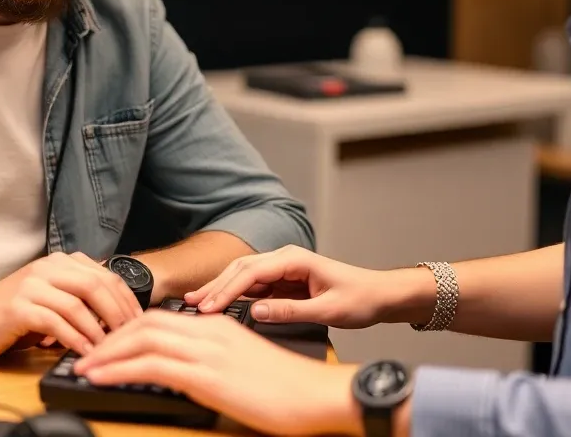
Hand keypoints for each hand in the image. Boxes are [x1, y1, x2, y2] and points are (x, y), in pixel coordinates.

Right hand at [0, 252, 142, 363]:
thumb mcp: (48, 300)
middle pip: (97, 285)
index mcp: (59, 262)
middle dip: (119, 313)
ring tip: (110, 349)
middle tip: (130, 337)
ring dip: (99, 329)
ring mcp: (31, 285)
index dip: (126, 299)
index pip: (106, 275)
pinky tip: (84, 352)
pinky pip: (56, 321)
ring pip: (79, 303)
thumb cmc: (7, 317)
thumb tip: (116, 313)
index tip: (139, 322)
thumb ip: (77, 298)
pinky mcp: (17, 307)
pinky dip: (75, 338)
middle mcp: (47, 267)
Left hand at [73, 310, 361, 436]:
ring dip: (107, 352)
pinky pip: (151, 366)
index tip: (107, 346)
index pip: (161, 318)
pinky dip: (119, 369)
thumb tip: (187, 372)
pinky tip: (101, 378)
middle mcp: (210, 330)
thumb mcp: (244, 365)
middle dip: (110, 338)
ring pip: (142, 339)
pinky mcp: (207, 375)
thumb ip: (215, 360)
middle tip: (87, 354)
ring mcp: (208, 350)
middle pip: (145, 323)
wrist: (318, 394)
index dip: (127, 330)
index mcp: (219, 325)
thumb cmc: (289, 388)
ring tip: (83, 367)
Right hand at [185, 245, 395, 329]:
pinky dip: (235, 295)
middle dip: (215, 286)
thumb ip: (290, 311)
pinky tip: (220, 306)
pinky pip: (254, 286)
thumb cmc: (359, 298)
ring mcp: (283, 268)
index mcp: (294, 259)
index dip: (225, 290)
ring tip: (196, 305)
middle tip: (190, 305)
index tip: (207, 307)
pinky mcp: (284, 280)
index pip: (250, 273)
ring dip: (221, 289)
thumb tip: (256, 312)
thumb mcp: (327, 310)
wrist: (379, 294)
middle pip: (240, 269)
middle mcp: (286, 258)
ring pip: (244, 276)